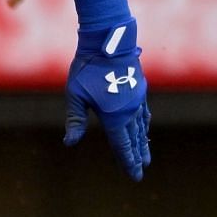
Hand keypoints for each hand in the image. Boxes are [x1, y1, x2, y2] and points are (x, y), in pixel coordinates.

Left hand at [63, 17, 149, 179]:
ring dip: (143, 143)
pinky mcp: (139, 89)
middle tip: (140, 173)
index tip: (134, 175)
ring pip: (141, 127)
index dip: (127, 161)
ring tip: (146, 158)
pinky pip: (143, 113)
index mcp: (114, 116)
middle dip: (136, 157)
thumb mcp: (76, 95)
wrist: (108, 42)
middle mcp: (129, 111)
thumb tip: (69, 143)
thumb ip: (75, 120)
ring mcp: (136, 100)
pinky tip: (146, 128)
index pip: (122, 145)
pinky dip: (145, 125)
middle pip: (134, 140)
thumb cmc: (87, 68)